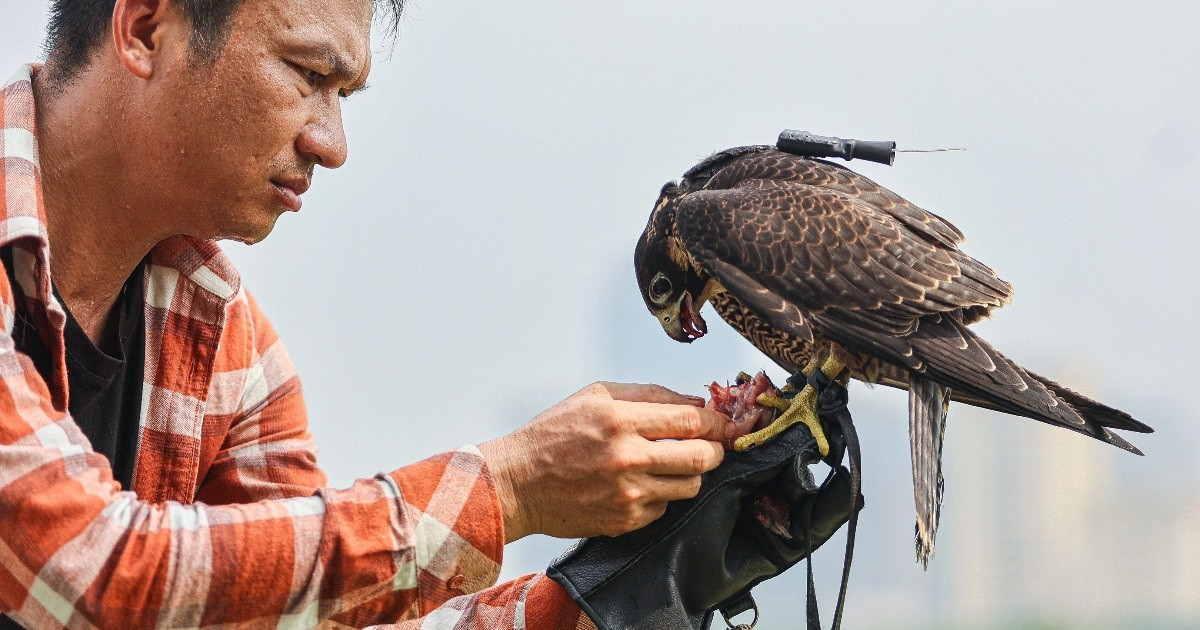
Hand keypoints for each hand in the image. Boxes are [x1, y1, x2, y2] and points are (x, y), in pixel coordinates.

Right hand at [479, 382, 732, 541]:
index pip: (691, 421)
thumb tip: (694, 403)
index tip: (723, 423)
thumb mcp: (594, 396)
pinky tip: (641, 484)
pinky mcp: (625, 520)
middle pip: (701, 456)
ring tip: (671, 465)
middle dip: (715, 450)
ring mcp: (628, 493)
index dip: (716, 422)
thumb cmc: (552, 436)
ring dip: (689, 474)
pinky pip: (665, 507)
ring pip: (690, 486)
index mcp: (620, 419)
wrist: (517, 483)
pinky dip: (661, 495)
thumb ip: (648, 395)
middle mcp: (627, 457)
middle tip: (711, 447)